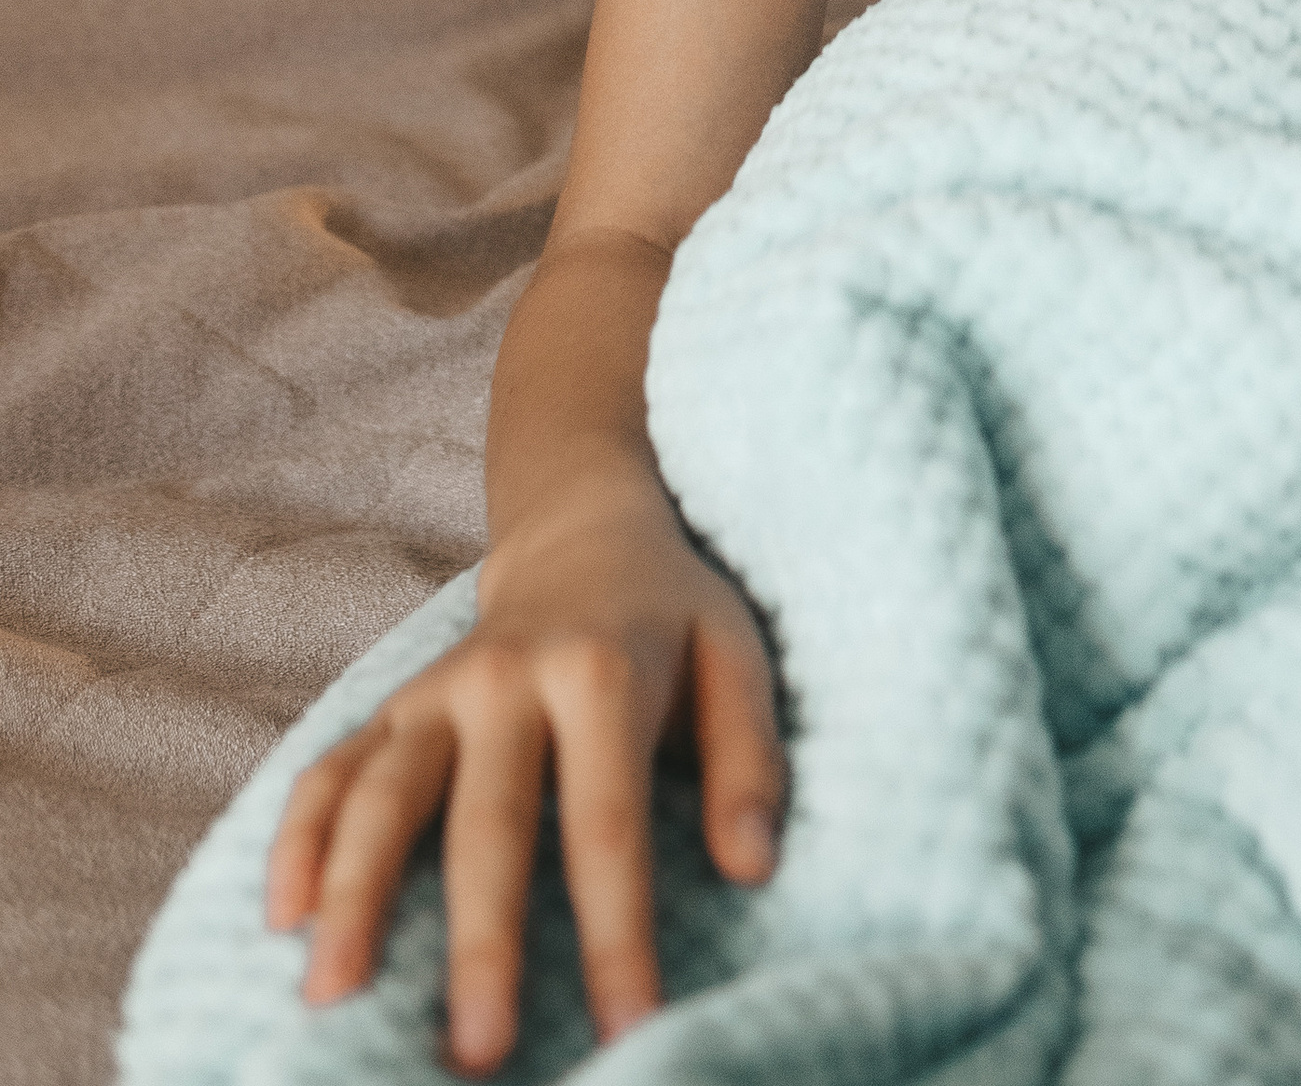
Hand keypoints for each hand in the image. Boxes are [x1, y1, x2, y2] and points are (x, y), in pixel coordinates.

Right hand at [262, 473, 781, 1076]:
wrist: (584, 533)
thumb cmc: (673, 618)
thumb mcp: (736, 658)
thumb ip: (748, 760)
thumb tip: (751, 867)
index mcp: (601, 672)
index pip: (608, 821)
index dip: (616, 929)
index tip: (630, 1026)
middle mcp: (505, 679)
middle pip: (486, 823)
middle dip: (480, 942)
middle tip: (478, 1051)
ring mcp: (436, 693)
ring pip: (382, 796)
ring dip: (354, 896)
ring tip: (330, 997)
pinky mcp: (391, 706)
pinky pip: (330, 770)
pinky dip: (298, 838)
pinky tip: (282, 917)